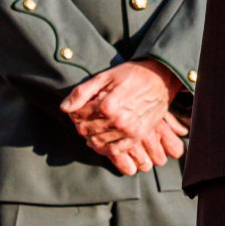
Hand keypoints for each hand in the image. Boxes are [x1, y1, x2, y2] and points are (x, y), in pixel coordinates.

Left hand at [61, 60, 186, 175]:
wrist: (160, 79)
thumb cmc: (132, 75)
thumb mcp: (104, 77)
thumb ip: (82, 92)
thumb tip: (64, 108)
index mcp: (106, 105)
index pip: (78, 116)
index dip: (74, 112)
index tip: (77, 108)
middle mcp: (117, 121)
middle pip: (86, 130)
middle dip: (80, 124)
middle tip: (83, 117)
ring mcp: (128, 131)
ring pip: (97, 141)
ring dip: (90, 135)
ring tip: (92, 126)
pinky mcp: (137, 136)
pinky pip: (115, 150)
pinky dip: (104, 148)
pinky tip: (101, 139)